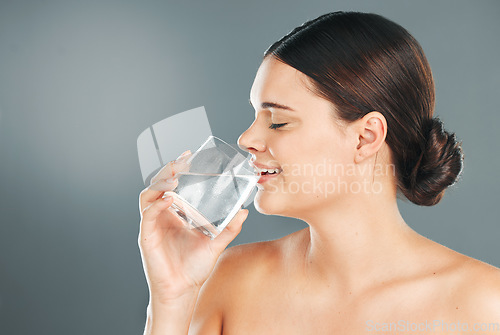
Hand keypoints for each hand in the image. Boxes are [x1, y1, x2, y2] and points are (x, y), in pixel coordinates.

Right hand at [138, 150, 248, 302]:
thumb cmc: (194, 268)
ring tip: (175, 177)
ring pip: (149, 195)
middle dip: (169, 170)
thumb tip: (244, 211)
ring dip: (160, 183)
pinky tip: (170, 199)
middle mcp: (162, 216)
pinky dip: (157, 205)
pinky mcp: (147, 236)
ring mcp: (153, 225)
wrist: (183, 291)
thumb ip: (229, 228)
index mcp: (176, 214)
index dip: (178, 169)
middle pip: (159, 185)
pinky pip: (148, 215)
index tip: (189, 156)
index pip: (172, 185)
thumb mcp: (216, 244)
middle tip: (182, 161)